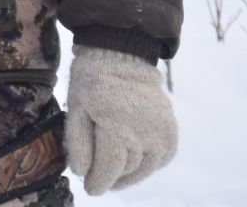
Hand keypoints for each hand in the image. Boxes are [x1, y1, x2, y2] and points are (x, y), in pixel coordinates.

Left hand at [66, 45, 176, 194]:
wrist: (121, 57)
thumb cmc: (92, 82)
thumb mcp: (75, 108)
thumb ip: (78, 142)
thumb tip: (81, 173)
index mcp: (117, 125)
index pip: (110, 167)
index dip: (99, 181)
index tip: (90, 189)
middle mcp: (145, 132)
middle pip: (126, 169)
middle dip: (110, 178)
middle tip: (97, 180)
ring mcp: (162, 133)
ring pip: (144, 168)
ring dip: (128, 176)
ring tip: (113, 176)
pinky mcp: (171, 132)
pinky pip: (159, 159)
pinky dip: (146, 165)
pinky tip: (132, 161)